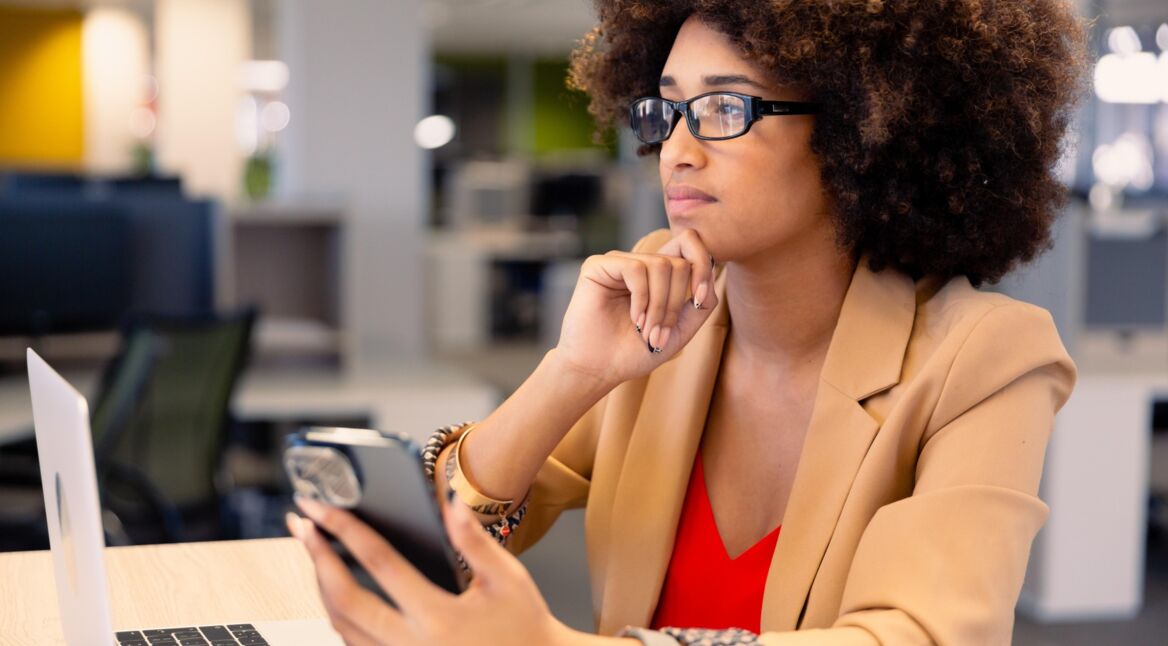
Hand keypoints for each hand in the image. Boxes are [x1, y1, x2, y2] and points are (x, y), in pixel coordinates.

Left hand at [288, 495, 589, 645]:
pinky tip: (337, 591)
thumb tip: (450, 501)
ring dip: (321, 587)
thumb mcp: (509, 579)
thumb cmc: (525, 626)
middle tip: (301, 524)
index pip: (379, 563)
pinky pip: (354, 645)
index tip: (320, 508)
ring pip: (341, 628)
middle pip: (344, 599)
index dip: (345, 530)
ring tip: (315, 552)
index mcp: (439, 618)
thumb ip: (475, 540)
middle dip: (316, 557)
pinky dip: (339, 615)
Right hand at [555, 229, 718, 387]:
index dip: (702, 266)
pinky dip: (641, 298)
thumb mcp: (679, 331)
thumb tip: (711, 277)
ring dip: (659, 306)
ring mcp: (619, 263)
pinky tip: (634, 318)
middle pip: (679, 262)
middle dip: (675, 303)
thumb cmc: (635, 353)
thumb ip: (700, 306)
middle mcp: (640, 263)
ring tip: (645, 331)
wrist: (599, 370)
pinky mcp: (598, 266)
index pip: (690, 244)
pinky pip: (635, 269)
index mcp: (659, 275)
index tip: (698, 299)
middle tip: (659, 333)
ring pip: (661, 266)